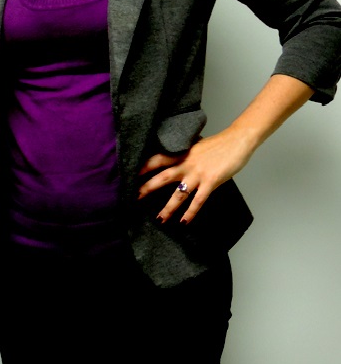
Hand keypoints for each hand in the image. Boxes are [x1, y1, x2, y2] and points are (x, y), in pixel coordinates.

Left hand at [137, 129, 252, 223]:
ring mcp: (197, 173)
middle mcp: (185, 163)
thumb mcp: (195, 146)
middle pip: (162, 177)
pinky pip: (198, 200)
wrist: (236, 141)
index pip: (156, 160)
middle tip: (134, 198)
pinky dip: (191, 213)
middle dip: (147, 188)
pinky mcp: (210, 181)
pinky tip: (184, 222)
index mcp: (181, 153)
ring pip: (178, 193)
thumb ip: (184, 154)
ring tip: (159, 220)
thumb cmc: (217, 144)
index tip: (128, 175)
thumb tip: (175, 158)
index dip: (142, 167)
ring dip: (168, 208)